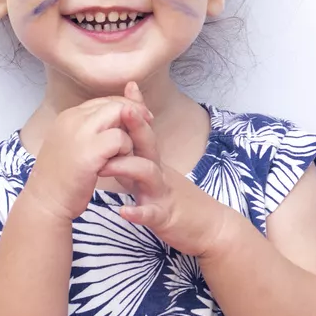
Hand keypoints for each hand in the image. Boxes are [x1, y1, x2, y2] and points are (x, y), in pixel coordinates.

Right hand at [25, 93, 147, 221]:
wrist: (46, 202)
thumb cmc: (62, 177)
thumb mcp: (72, 144)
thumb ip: (89, 129)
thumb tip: (116, 116)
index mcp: (68, 116)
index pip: (104, 101)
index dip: (124, 108)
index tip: (139, 120)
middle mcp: (73, 119)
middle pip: (114, 104)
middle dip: (135, 114)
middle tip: (146, 128)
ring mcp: (80, 133)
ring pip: (120, 114)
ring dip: (130, 132)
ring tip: (125, 152)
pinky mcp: (90, 151)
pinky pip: (120, 138)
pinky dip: (126, 148)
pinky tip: (119, 162)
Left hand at [98, 80, 241, 256]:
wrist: (210, 229)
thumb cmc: (180, 202)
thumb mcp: (158, 176)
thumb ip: (141, 159)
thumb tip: (123, 142)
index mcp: (155, 163)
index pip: (145, 132)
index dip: (137, 110)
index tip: (129, 86)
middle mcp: (160, 172)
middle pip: (148, 143)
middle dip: (135, 125)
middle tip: (120, 108)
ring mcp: (163, 193)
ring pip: (147, 173)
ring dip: (126, 167)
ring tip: (104, 165)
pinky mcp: (165, 216)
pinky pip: (151, 213)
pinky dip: (137, 212)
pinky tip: (123, 212)